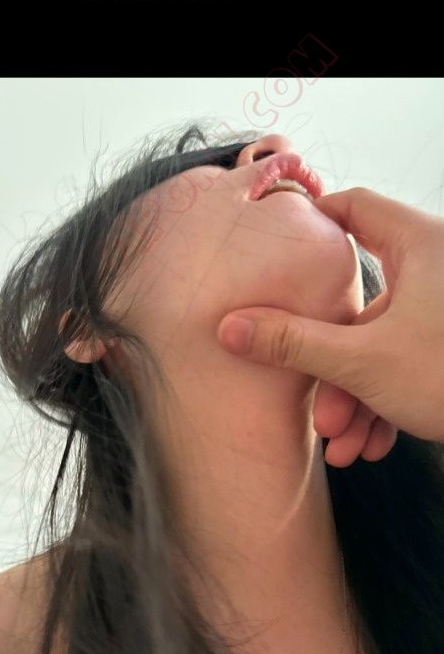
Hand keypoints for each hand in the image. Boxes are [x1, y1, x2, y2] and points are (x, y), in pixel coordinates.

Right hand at [217, 187, 443, 462]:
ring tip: (344, 445)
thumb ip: (292, 343)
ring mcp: (443, 311)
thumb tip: (231, 328)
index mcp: (418, 245)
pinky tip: (372, 446)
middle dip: (332, 366)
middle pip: (359, 303)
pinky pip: (407, 364)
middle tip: (316, 408)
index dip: (310, 225)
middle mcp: (433, 270)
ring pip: (381, 344)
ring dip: (356, 398)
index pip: (352, 208)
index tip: (276, 254)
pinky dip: (386, 403)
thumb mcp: (362, 361)